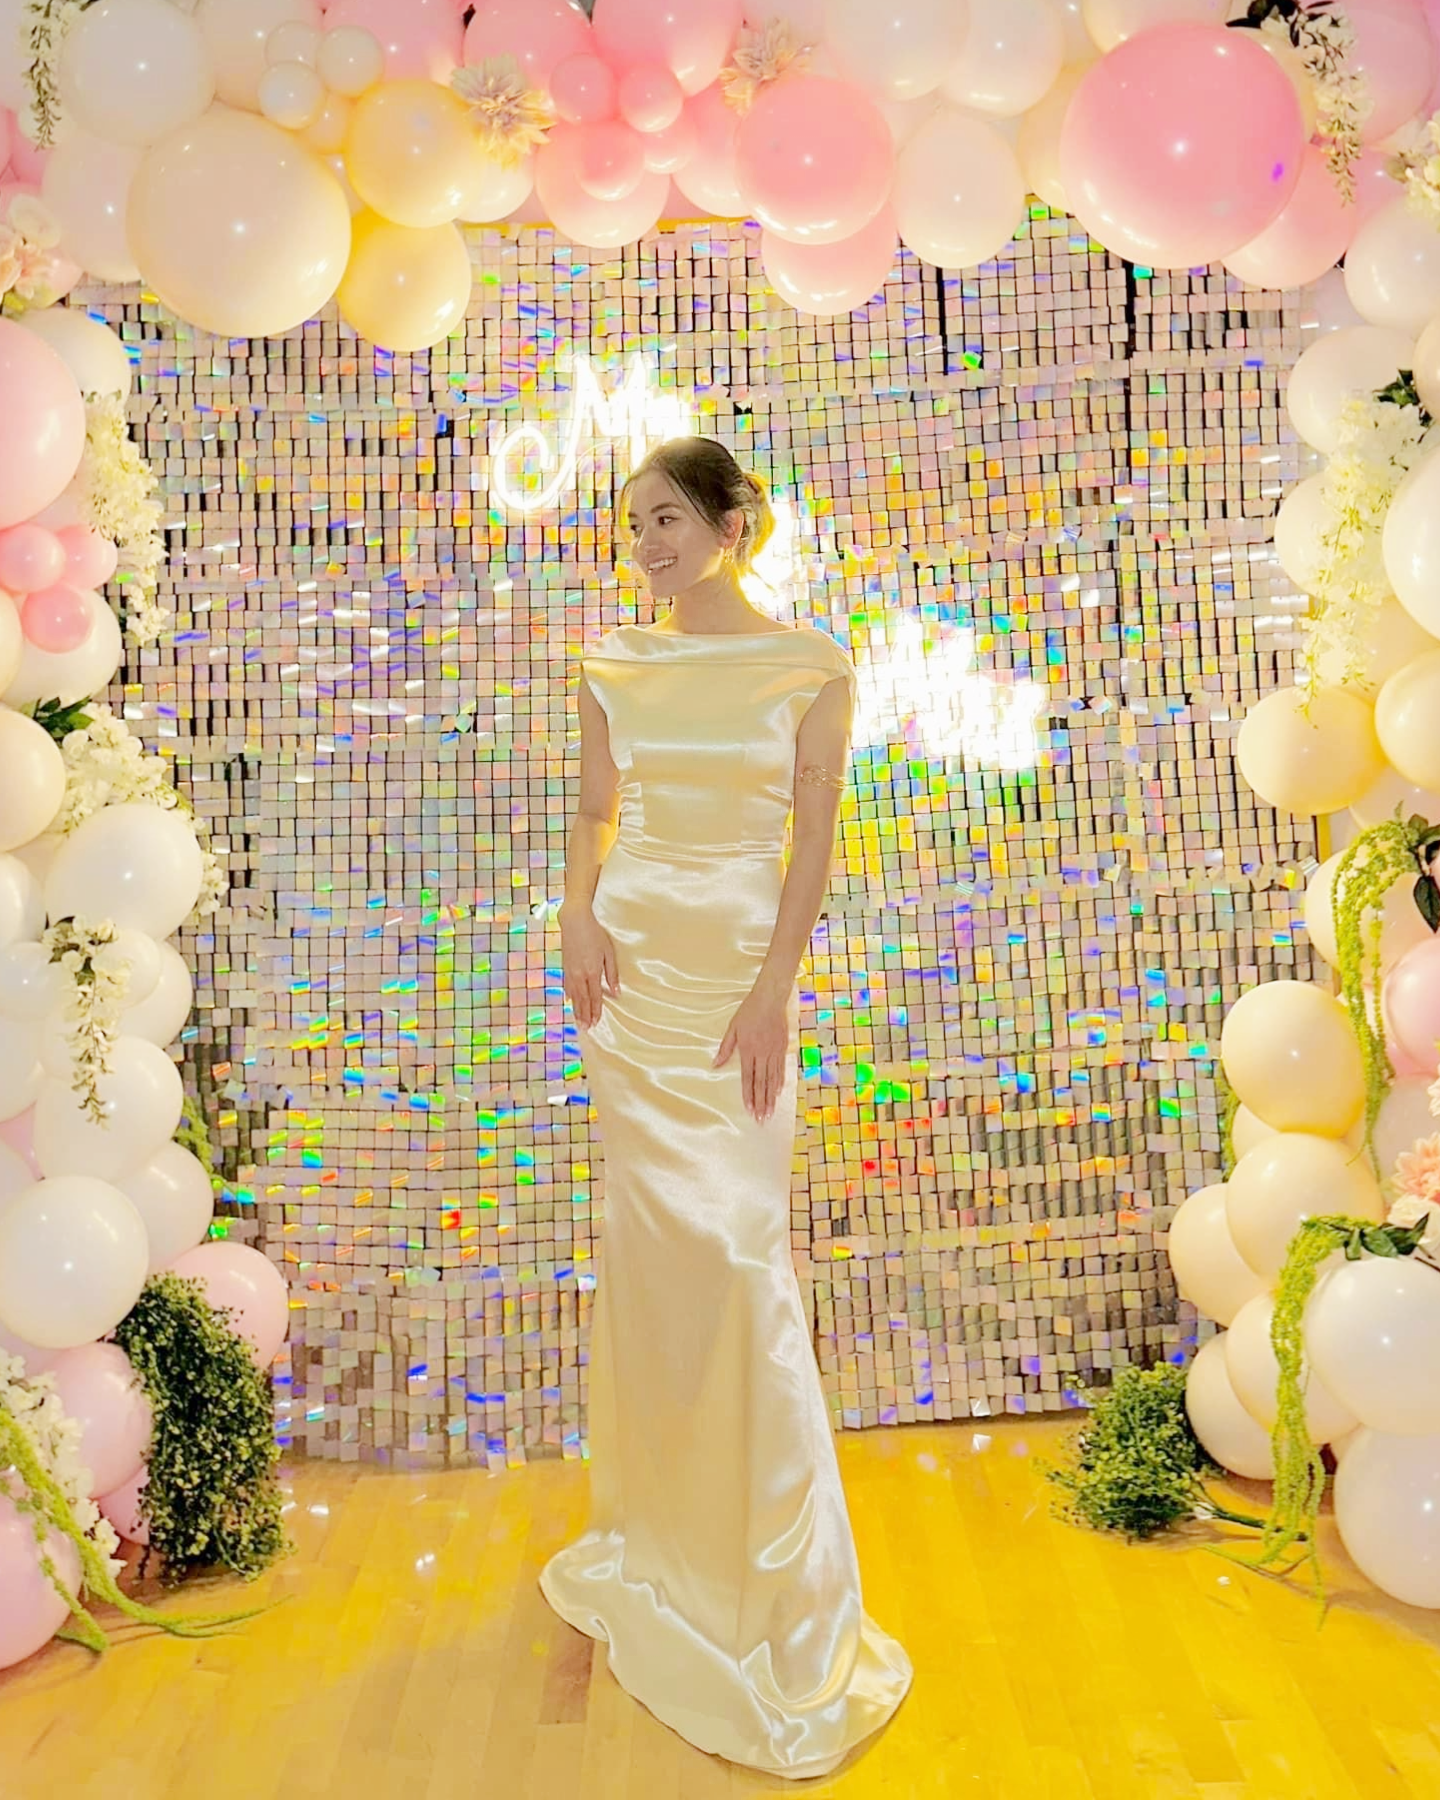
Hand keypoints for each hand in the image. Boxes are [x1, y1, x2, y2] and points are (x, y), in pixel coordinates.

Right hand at [559, 902, 618, 1028]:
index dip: (597, 1010)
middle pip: (583, 999)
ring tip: (579, 1021)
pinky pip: (567, 985)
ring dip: (577, 1009)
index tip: (597, 1022)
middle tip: (587, 1028)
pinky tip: (570, 1001)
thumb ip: (612, 974)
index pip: (595, 996)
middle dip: (585, 1014)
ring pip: (574, 995)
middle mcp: (580, 974)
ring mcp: (570, 971)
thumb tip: (616, 992)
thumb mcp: (609, 952)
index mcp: (593, 971)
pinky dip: (569, 995)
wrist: (575, 921)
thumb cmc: (595, 934)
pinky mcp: (565, 966)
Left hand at [713, 978, 789, 1122]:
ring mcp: (774, 1051)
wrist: (770, 998)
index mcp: (748, 1050)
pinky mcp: (782, 1047)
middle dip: (761, 1102)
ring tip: (770, 1112)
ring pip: (772, 1079)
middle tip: (762, 1119)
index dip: (748, 1095)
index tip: (749, 1109)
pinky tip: (778, 1093)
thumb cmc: (749, 1011)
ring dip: (771, 1097)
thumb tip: (715, 1064)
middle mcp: (762, 1054)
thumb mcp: (733, 1028)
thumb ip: (725, 1048)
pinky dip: (779, 1082)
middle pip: (761, 1082)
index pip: (748, 1078)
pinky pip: (781, 1068)